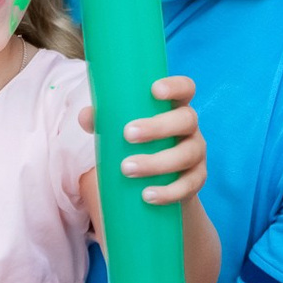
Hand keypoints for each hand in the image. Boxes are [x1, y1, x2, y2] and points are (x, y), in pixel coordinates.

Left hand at [82, 74, 206, 207]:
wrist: (154, 182)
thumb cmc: (136, 145)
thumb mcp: (120, 132)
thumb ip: (105, 121)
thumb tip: (86, 116)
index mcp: (173, 109)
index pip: (185, 89)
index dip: (175, 86)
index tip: (154, 90)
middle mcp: (190, 128)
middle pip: (186, 120)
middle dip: (158, 127)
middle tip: (127, 135)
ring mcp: (196, 153)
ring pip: (186, 154)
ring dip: (157, 162)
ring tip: (127, 169)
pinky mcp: (196, 179)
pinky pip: (189, 185)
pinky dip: (168, 191)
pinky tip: (148, 196)